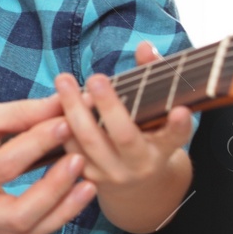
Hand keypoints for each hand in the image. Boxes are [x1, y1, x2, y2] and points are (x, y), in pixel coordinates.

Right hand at [0, 95, 93, 233]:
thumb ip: (22, 113)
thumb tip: (66, 104)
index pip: (3, 166)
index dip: (37, 144)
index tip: (66, 122)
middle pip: (17, 215)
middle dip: (54, 190)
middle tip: (80, 160)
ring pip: (25, 230)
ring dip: (61, 210)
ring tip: (87, 183)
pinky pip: (24, 229)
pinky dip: (51, 214)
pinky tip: (71, 193)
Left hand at [55, 41, 193, 233]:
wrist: (137, 187)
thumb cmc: (147, 136)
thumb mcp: (156, 113)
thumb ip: (152, 78)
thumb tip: (145, 46)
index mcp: (163, 147)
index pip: (176, 136)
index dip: (178, 125)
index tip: (180, 110)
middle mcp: (140, 164)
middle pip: (124, 136)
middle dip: (109, 105)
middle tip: (96, 77)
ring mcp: (112, 174)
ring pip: (90, 142)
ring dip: (74, 110)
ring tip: (64, 81)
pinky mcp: (87, 177)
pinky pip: (69, 149)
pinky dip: (60, 125)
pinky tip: (52, 102)